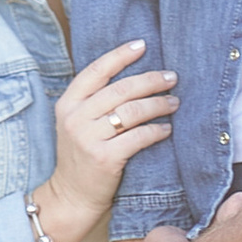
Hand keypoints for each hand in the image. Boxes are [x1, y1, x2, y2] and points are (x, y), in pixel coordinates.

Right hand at [30, 41, 177, 241]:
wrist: (71, 196)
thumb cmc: (81, 156)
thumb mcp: (77, 123)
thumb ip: (95, 101)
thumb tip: (134, 76)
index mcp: (68, 103)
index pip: (96, 70)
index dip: (120, 55)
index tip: (143, 45)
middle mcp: (75, 118)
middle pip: (121, 88)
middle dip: (150, 80)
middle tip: (171, 77)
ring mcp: (88, 138)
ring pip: (132, 111)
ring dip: (158, 104)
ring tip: (173, 102)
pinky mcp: (105, 158)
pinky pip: (138, 137)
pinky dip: (156, 130)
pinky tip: (166, 129)